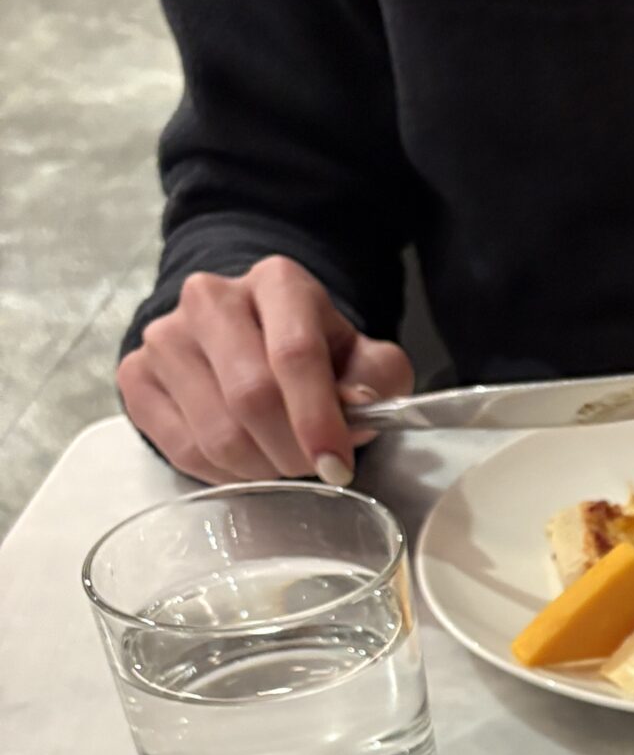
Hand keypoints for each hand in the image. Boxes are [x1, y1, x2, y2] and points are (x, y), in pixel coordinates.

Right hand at [117, 256, 411, 485]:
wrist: (251, 339)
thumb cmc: (318, 356)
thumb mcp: (366, 361)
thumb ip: (377, 380)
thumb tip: (357, 406)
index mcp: (277, 282)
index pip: (295, 354)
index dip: (317, 418)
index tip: (337, 465)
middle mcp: (210, 297)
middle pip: (251, 397)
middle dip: (291, 451)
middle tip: (313, 467)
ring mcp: (165, 335)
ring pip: (216, 433)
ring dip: (260, 468)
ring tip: (279, 459)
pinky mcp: (136, 374)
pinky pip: (181, 449)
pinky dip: (222, 473)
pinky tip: (243, 459)